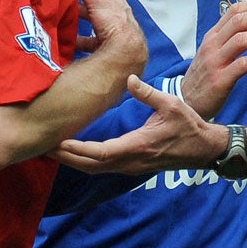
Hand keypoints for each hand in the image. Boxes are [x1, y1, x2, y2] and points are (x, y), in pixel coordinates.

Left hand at [55, 74, 220, 173]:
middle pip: (90, 165)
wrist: (204, 149)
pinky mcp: (132, 166)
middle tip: (42, 146)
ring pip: (94, 169)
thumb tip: (130, 78)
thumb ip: (148, 93)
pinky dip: (85, 161)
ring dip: (73, 161)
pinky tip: (74, 152)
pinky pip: (102, 167)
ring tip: (52, 149)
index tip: (57, 142)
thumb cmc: (189, 126)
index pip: (100, 153)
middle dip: (66, 158)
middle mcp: (131, 161)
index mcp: (138, 146)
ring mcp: (131, 167)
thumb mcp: (171, 104)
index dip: (76, 150)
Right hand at [71, 0, 146, 73]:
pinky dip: (76, 40)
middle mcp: (112, 8)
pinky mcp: (105, 44)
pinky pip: (88, 40)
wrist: (126, 54)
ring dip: (75, 16)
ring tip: (58, 14)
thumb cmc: (114, 22)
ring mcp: (109, 26)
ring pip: (88, 17)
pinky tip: (66, 41)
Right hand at [182, 0, 246, 118]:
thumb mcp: (212, 52)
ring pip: (242, 40)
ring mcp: (215, 61)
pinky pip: (243, 65)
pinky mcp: (220, 79)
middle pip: (239, 21)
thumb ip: (229, 39)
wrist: (186, 102)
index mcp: (212, 36)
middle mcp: (213, 44)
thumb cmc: (203, 78)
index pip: (234, 11)